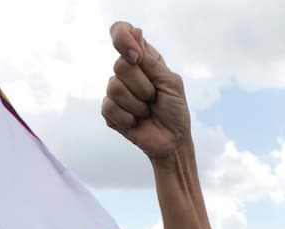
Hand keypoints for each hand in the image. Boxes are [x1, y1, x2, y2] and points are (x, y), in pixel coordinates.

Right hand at [103, 22, 191, 160]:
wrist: (173, 141)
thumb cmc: (175, 111)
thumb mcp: (171, 83)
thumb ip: (151, 61)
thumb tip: (136, 31)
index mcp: (142, 59)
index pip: (121, 32)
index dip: (122, 38)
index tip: (136, 56)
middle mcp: (126, 72)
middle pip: (120, 65)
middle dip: (143, 86)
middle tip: (154, 98)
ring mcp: (116, 91)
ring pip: (114, 87)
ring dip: (137, 104)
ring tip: (146, 111)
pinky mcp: (109, 112)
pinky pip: (109, 107)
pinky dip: (128, 117)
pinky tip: (137, 122)